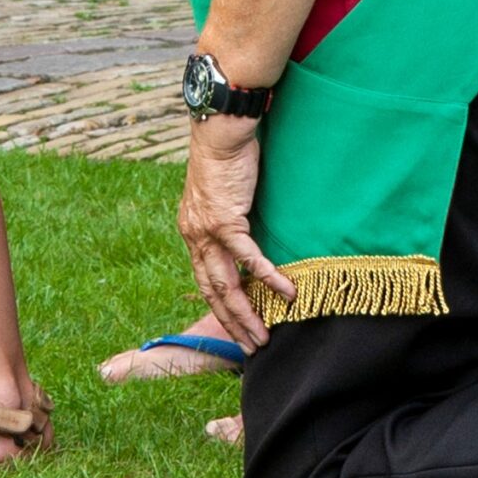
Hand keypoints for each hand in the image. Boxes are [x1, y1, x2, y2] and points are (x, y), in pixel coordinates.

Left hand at [176, 119, 295, 352]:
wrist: (221, 130)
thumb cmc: (228, 158)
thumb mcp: (224, 196)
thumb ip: (230, 221)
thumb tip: (247, 241)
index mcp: (192, 231)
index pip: (204, 279)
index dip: (220, 307)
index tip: (237, 329)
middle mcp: (194, 235)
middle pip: (212, 290)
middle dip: (233, 322)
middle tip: (252, 347)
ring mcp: (207, 230)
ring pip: (226, 283)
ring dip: (246, 313)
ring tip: (263, 336)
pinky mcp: (226, 220)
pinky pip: (249, 257)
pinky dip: (268, 278)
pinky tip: (286, 294)